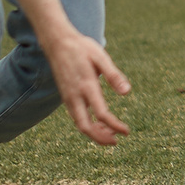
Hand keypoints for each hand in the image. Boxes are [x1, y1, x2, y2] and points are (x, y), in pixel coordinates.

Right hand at [48, 31, 132, 145]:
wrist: (57, 43)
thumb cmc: (82, 48)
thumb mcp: (101, 57)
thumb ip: (114, 76)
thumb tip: (127, 93)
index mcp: (86, 86)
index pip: (101, 114)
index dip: (115, 126)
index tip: (126, 132)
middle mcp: (75, 96)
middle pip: (85, 127)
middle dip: (100, 138)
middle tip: (116, 141)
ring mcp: (68, 98)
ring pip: (79, 124)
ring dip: (94, 133)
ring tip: (110, 135)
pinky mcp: (65, 97)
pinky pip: (76, 117)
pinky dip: (87, 125)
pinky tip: (98, 124)